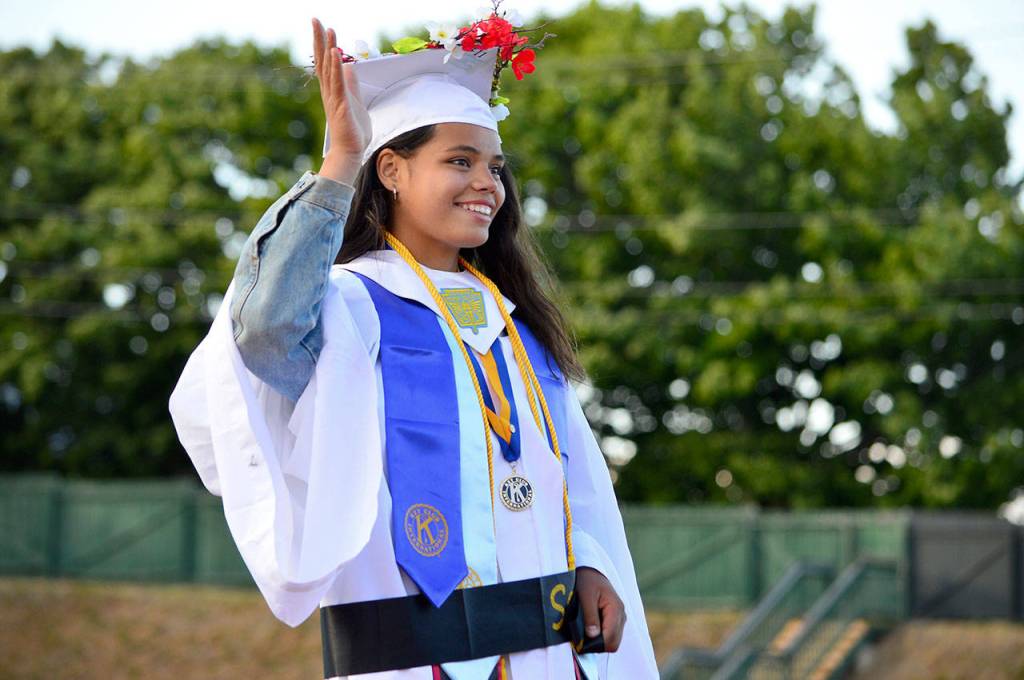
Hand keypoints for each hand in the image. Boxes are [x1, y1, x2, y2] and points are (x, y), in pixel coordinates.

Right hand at [311, 17, 370, 183]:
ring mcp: (334, 97)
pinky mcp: (341, 104)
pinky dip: (335, 67)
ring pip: (328, 68)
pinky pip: (337, 82)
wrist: (350, 151)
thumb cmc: (353, 131)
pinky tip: (334, 52)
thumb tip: (350, 67)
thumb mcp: (355, 101)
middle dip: (319, 39)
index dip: (323, 44)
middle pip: (322, 60)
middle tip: (315, 20)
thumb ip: (351, 84)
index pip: (326, 63)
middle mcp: (329, 91)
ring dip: (327, 48)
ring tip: (326, 28)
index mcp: (333, 90)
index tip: (322, 27)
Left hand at [576, 566, 626, 651]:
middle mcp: (621, 615)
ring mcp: (620, 618)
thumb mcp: (585, 596)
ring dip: (598, 639)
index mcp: (616, 609)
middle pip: (613, 643)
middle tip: (581, 637)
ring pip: (612, 640)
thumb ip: (590, 616)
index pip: (611, 639)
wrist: (590, 571)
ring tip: (585, 629)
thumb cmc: (587, 581)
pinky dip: (600, 635)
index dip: (596, 644)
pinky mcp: (615, 619)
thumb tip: (592, 636)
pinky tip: (590, 626)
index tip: (580, 642)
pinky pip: (610, 634)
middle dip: (597, 644)